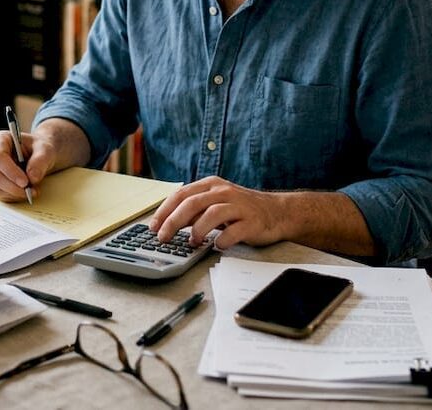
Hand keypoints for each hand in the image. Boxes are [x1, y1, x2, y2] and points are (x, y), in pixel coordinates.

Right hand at [0, 129, 62, 202]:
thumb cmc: (39, 148)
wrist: (38, 155)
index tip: (25, 182)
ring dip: (14, 193)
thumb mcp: (45, 150)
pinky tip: (24, 192)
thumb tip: (32, 177)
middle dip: (13, 186)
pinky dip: (13, 196)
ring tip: (32, 191)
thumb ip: (40, 160)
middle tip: (31, 191)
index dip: (10, 171)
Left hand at [148, 176, 285, 250]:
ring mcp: (239, 206)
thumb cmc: (241, 210)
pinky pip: (234, 231)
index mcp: (211, 185)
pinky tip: (217, 246)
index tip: (153, 226)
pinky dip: (223, 239)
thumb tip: (167, 223)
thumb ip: (194, 211)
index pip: (181, 194)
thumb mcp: (215, 204)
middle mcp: (223, 192)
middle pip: (192, 203)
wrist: (277, 212)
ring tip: (192, 243)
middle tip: (163, 237)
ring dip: (197, 230)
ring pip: (212, 213)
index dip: (164, 211)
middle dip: (173, 221)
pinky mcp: (252, 221)